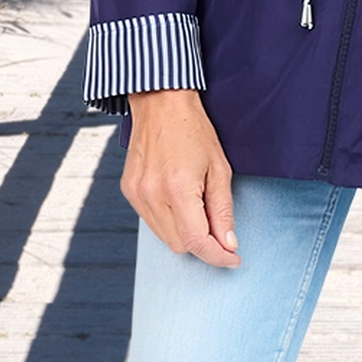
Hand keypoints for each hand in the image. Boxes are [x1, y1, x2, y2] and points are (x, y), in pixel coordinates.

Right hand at [122, 89, 240, 268]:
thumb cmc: (194, 129)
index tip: (233, 259)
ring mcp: (137, 194)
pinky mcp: (128, 191)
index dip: (217, 256)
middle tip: (219, 228)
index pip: (196, 242)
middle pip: (180, 245)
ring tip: (198, 206)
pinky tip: (179, 200)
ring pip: (164, 237)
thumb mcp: (220, 167)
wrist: (161, 103)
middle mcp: (152, 195)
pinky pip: (151, 221)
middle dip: (203, 243)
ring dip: (185, 233)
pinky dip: (168, 220)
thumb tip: (228, 244)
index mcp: (178, 188)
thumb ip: (223, 210)